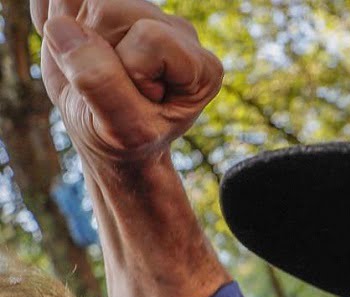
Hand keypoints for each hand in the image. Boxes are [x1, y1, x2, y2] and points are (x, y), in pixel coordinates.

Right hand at [30, 0, 222, 162]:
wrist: (106, 138)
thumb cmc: (124, 140)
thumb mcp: (122, 129)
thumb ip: (101, 85)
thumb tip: (62, 27)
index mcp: (201, 67)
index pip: (150, 38)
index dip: (128, 71)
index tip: (135, 102)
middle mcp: (179, 31)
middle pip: (112, 10)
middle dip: (96, 52)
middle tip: (106, 88)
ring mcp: (145, 12)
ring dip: (76, 37)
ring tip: (90, 69)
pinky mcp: (114, 3)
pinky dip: (58, 19)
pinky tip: (75, 48)